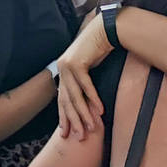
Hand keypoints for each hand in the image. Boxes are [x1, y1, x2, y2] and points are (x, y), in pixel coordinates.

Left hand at [56, 13, 113, 138]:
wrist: (105, 29)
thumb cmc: (99, 49)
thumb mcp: (88, 68)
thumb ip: (83, 83)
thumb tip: (85, 101)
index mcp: (63, 72)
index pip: (62, 99)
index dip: (64, 117)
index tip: (65, 133)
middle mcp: (62, 69)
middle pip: (67, 101)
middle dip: (74, 121)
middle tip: (78, 137)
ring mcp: (68, 66)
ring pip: (76, 96)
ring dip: (84, 114)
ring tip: (92, 127)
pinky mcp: (77, 63)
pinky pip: (86, 86)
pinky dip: (93, 99)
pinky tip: (99, 110)